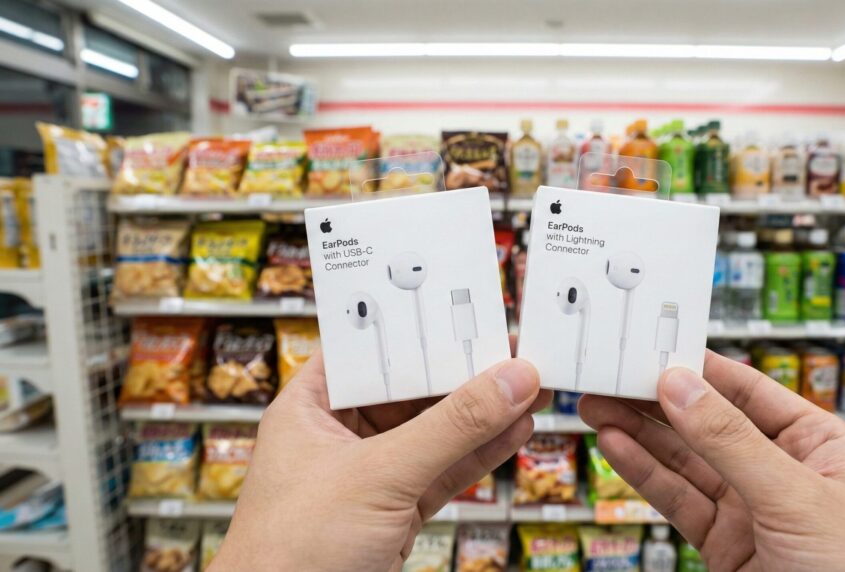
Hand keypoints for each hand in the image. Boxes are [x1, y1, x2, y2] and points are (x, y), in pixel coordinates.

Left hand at [212, 337, 548, 571]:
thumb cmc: (289, 554)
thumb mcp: (378, 475)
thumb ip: (450, 427)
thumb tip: (509, 381)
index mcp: (310, 408)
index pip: (370, 350)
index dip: (417, 329)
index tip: (467, 313)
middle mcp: (338, 436)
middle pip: (411, 390)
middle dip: (464, 374)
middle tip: (516, 353)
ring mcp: (370, 476)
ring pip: (436, 433)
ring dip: (483, 415)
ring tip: (531, 388)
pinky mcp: (395, 512)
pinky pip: (445, 472)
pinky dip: (480, 454)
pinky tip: (514, 432)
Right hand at [578, 350, 844, 571]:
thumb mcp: (799, 498)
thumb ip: (734, 443)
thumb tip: (683, 388)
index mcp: (820, 444)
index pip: (749, 390)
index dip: (700, 368)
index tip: (654, 346)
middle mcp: (783, 473)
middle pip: (708, 424)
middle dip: (657, 401)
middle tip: (610, 376)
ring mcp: (753, 512)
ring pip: (686, 463)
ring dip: (640, 436)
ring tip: (598, 407)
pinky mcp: (728, 548)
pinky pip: (680, 502)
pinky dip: (646, 476)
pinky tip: (617, 449)